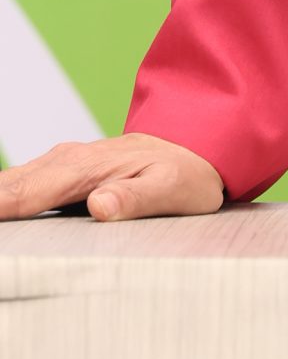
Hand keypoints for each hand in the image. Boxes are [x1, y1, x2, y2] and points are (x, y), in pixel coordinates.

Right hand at [0, 133, 224, 222]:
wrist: (197, 147)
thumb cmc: (186, 174)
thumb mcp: (174, 191)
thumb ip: (137, 201)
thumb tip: (100, 206)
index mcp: (85, 169)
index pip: (24, 195)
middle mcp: (64, 161)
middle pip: (5, 189)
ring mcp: (59, 165)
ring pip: (8, 186)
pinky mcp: (58, 174)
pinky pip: (18, 188)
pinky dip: (2, 200)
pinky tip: (2, 211)